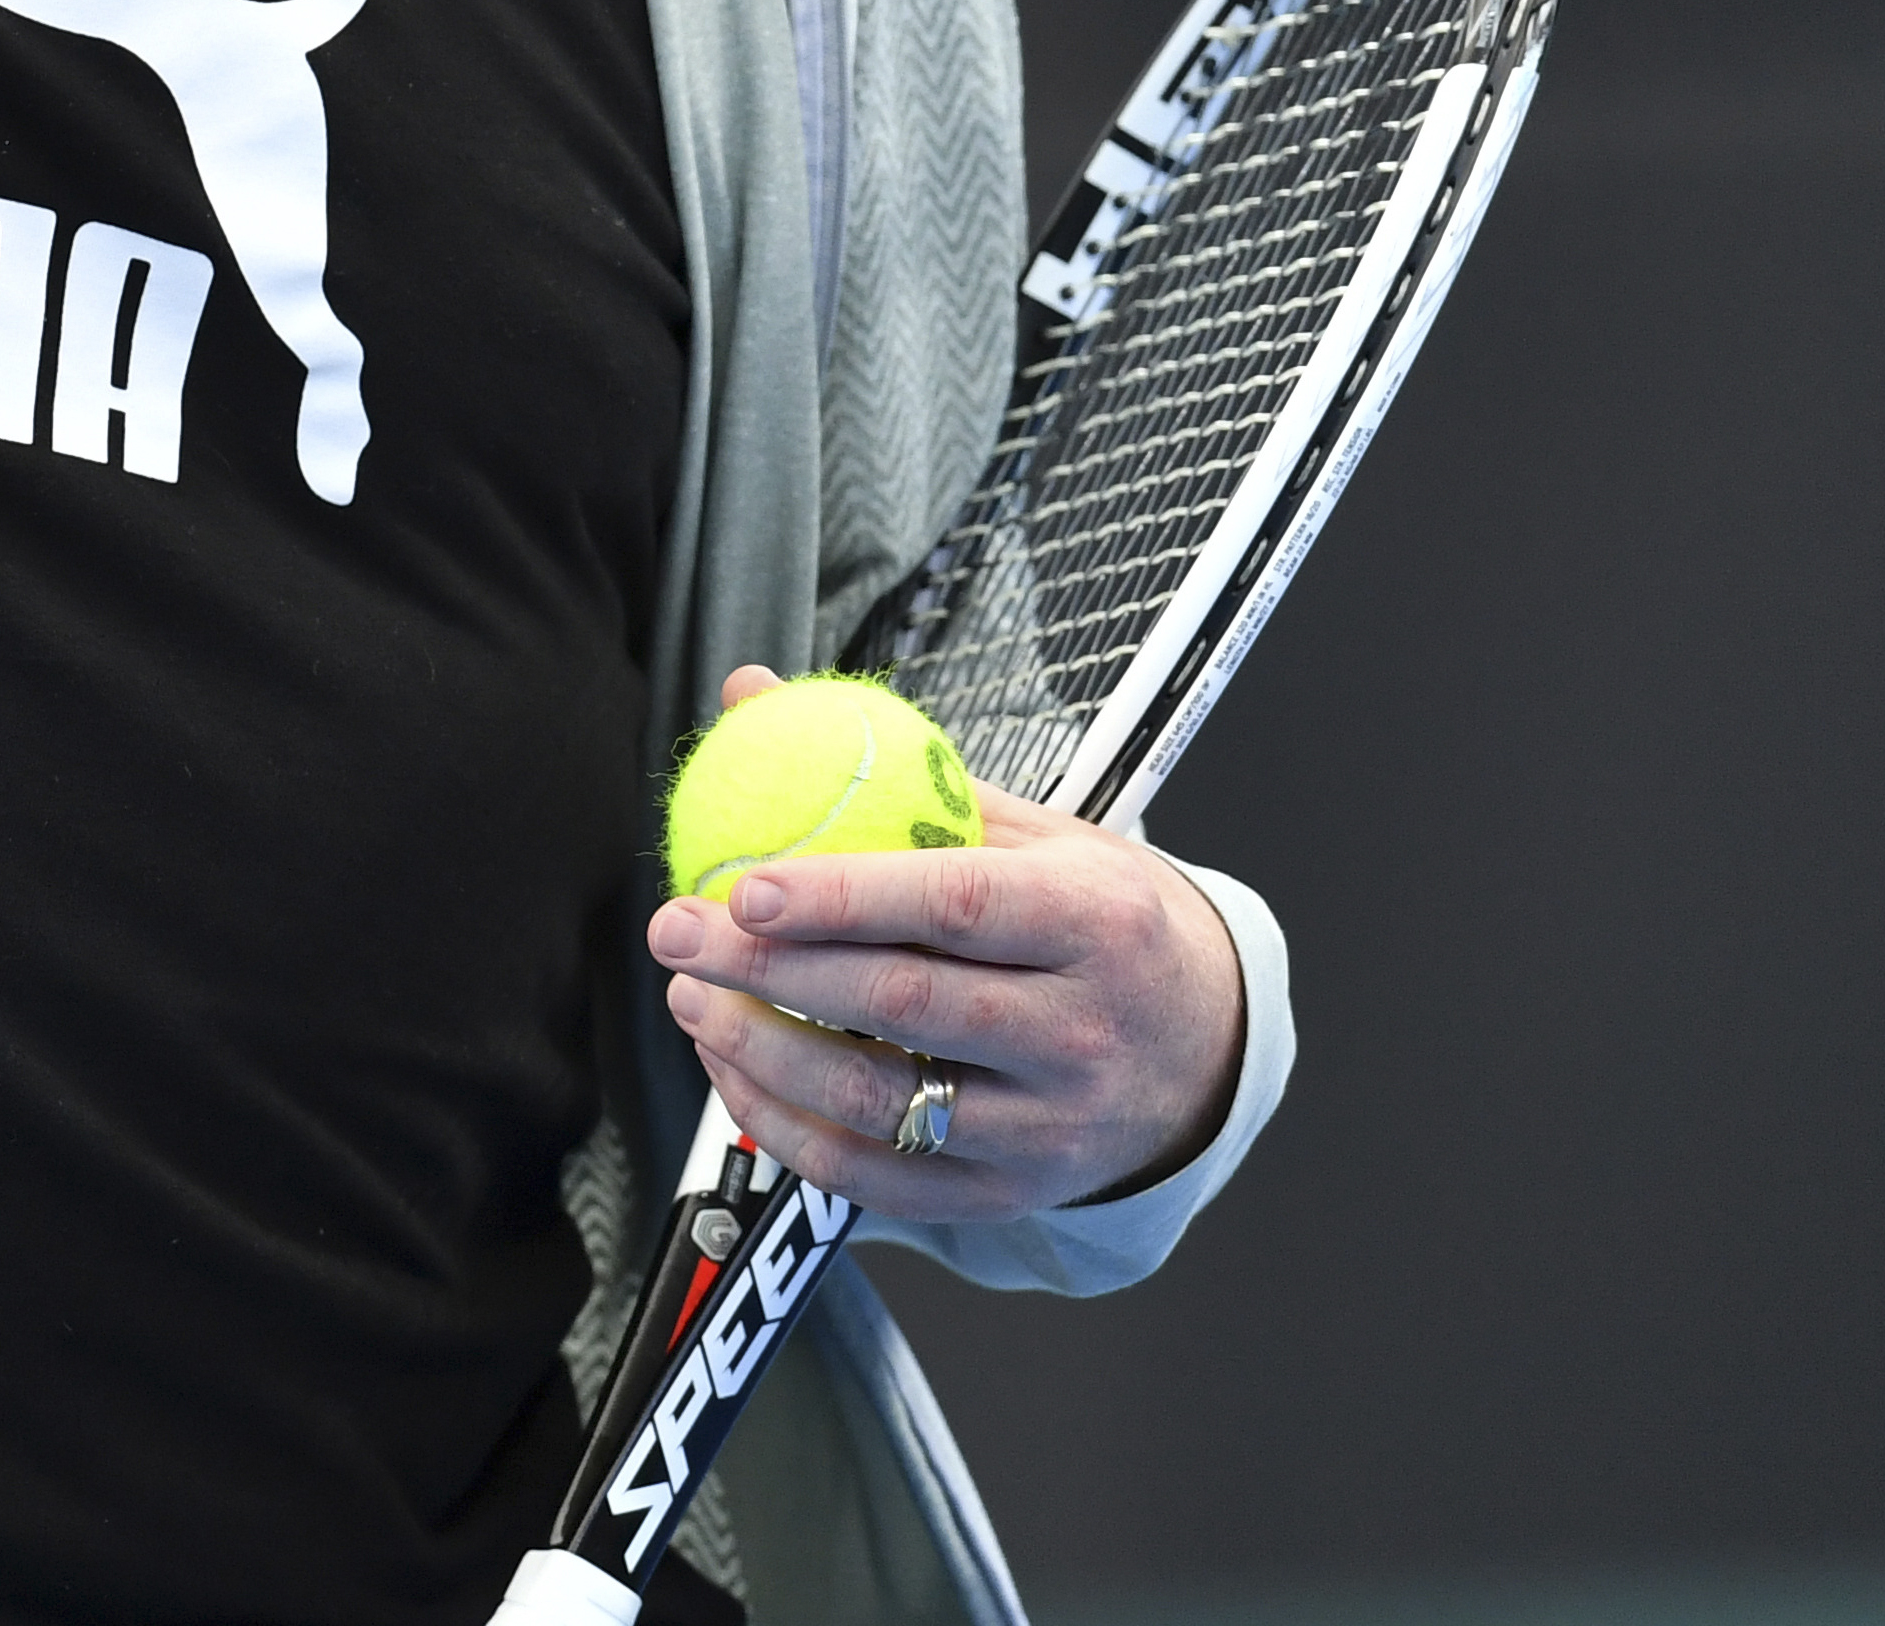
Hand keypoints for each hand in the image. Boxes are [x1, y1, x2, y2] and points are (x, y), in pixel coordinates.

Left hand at [645, 663, 1247, 1222]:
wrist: (1208, 1043)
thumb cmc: (1093, 915)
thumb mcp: (1030, 830)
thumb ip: (894, 771)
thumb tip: (749, 691)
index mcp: (1095, 921)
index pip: (954, 905)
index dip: (840, 898)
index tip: (743, 882)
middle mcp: (1081, 1032)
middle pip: (902, 1004)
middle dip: (766, 968)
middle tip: (675, 930)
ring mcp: (1051, 1127)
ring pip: (882, 1102)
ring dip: (763, 1053)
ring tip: (691, 998)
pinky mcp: (1015, 1193)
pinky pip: (882, 1177)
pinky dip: (793, 1132)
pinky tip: (738, 1077)